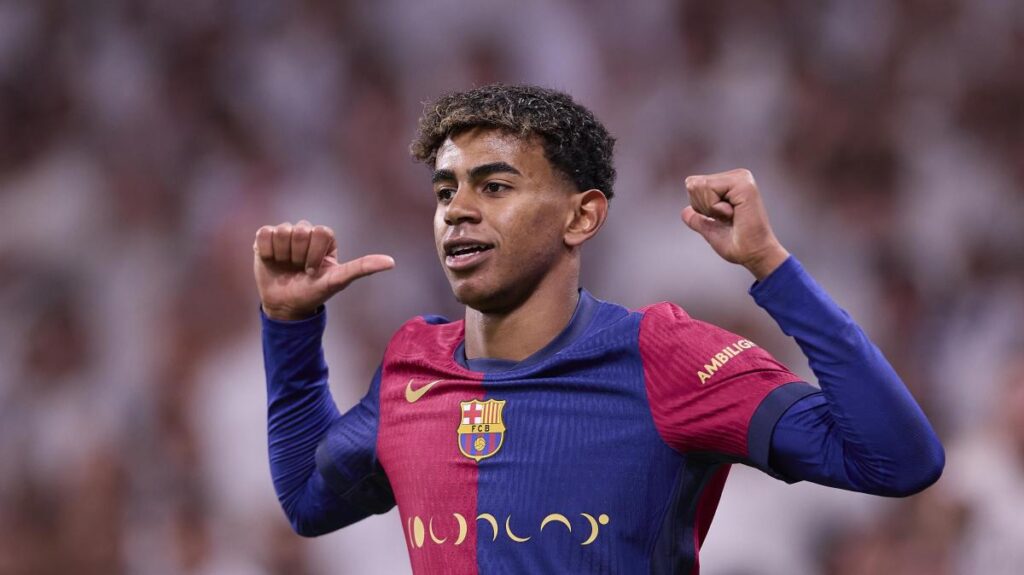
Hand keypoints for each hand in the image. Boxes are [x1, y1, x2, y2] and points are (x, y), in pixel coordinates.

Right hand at [253, 220, 394, 320]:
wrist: (286, 305)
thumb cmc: (315, 291)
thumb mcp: (339, 280)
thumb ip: (363, 267)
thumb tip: (392, 262)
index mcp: (325, 237)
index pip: (320, 232)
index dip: (315, 255)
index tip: (314, 271)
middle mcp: (306, 231)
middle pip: (300, 230)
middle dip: (298, 256)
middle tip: (299, 269)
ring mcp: (285, 233)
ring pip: (281, 232)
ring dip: (282, 256)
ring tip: (286, 266)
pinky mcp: (265, 237)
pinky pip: (264, 234)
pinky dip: (267, 252)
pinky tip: (273, 262)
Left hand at [681, 169, 789, 279]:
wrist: (754, 255)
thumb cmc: (737, 245)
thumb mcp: (711, 229)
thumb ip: (698, 219)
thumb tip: (685, 212)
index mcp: (730, 182)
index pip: (692, 184)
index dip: (699, 207)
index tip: (722, 218)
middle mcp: (738, 175)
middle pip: (692, 183)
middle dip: (702, 207)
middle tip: (728, 218)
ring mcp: (741, 178)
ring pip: (698, 185)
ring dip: (710, 209)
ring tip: (732, 216)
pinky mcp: (743, 184)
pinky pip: (709, 189)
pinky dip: (715, 208)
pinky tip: (734, 214)